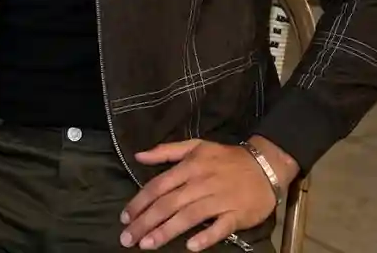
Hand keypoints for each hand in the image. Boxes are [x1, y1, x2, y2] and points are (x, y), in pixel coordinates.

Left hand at [120, 137, 297, 250]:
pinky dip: (206, 237)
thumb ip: (166, 151)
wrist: (264, 165)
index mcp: (190, 166)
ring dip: (166, 231)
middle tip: (127, 239)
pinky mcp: (236, 214)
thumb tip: (139, 155)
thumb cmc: (225, 158)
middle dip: (145, 222)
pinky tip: (190, 247)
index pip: (159, 185)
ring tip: (147, 245)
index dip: (140, 201)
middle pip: (169, 203)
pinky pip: (220, 227)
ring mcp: (219, 199)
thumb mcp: (195, 146)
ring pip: (188, 216)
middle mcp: (201, 182)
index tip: (125, 217)